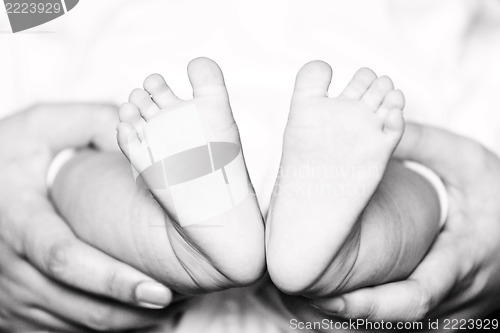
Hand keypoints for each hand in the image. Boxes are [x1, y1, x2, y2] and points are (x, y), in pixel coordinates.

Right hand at [0, 104, 172, 330]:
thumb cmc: (8, 152)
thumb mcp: (41, 126)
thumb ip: (91, 123)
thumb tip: (144, 135)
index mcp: (18, 219)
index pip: (64, 259)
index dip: (112, 279)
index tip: (157, 288)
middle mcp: (9, 264)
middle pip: (75, 302)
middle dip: (128, 309)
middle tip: (174, 300)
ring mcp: (8, 292)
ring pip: (71, 322)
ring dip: (120, 320)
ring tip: (163, 308)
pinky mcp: (11, 306)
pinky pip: (58, 327)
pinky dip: (98, 325)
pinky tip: (131, 313)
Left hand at [312, 122, 499, 323]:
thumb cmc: (496, 188)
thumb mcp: (462, 159)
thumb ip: (419, 142)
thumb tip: (368, 127)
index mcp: (463, 258)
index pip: (414, 297)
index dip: (368, 305)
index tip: (325, 297)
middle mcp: (459, 294)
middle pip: (396, 322)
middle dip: (345, 317)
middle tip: (299, 299)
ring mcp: (456, 309)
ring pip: (398, 328)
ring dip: (353, 321)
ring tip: (307, 302)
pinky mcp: (449, 310)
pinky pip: (407, 325)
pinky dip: (371, 318)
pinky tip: (340, 304)